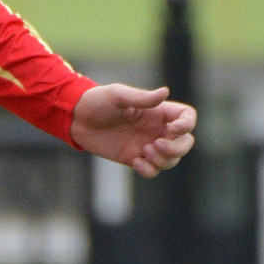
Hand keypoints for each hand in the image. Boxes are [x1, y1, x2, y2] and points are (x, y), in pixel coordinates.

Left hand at [71, 83, 197, 177]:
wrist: (76, 119)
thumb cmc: (97, 101)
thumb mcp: (117, 95)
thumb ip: (141, 98)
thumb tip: (165, 92)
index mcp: (158, 112)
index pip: (187, 118)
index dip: (186, 125)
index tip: (170, 129)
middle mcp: (156, 129)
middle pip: (186, 143)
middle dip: (177, 148)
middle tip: (155, 145)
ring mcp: (147, 145)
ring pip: (172, 160)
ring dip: (163, 160)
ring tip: (142, 151)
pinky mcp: (134, 158)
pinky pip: (153, 171)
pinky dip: (149, 170)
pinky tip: (135, 161)